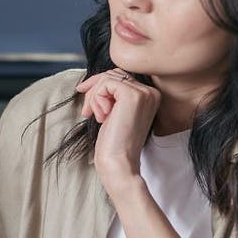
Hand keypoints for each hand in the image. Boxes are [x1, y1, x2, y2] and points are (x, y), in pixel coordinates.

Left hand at [75, 69, 160, 196]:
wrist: (118, 163)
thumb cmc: (113, 143)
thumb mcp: (113, 113)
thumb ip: (112, 95)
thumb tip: (93, 80)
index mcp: (150, 96)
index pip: (120, 78)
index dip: (99, 87)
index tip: (86, 101)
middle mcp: (151, 92)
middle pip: (113, 74)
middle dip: (94, 91)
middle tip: (86, 112)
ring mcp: (144, 93)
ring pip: (107, 78)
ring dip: (94, 97)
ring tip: (95, 117)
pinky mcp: (132, 95)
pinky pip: (105, 83)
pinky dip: (96, 99)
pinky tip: (101, 117)